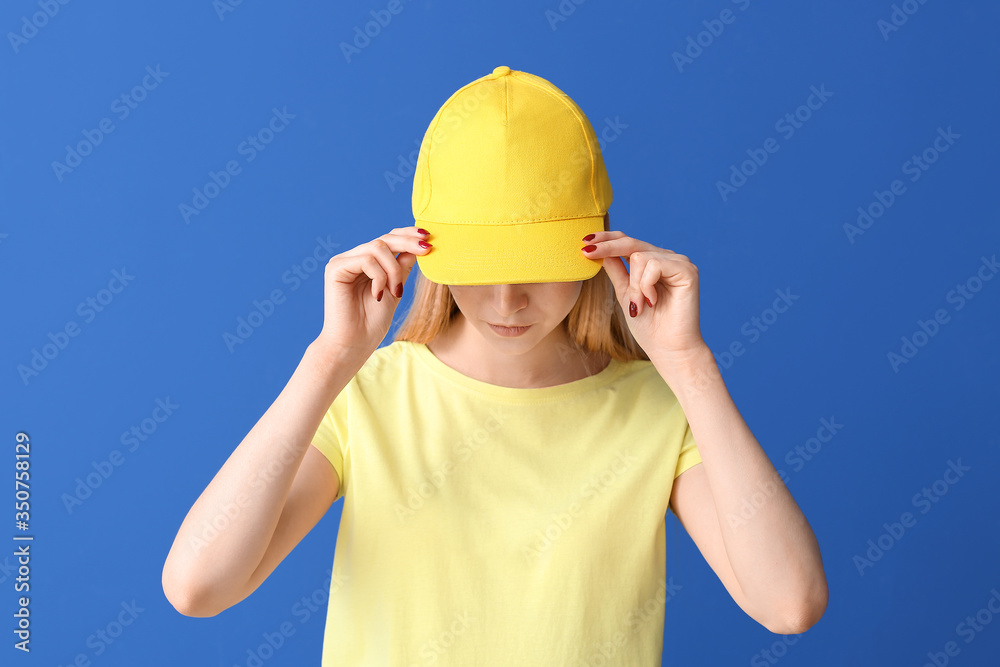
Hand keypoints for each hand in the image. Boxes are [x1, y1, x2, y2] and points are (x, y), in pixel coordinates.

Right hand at [316, 226, 431, 356]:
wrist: (353, 345)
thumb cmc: (372, 323)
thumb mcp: (394, 290)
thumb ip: (402, 268)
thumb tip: (418, 246)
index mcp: (365, 262)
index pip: (388, 240)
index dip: (407, 235)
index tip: (428, 238)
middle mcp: (352, 258)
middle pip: (384, 239)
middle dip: (408, 242)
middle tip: (426, 249)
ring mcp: (342, 262)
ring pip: (377, 248)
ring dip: (393, 270)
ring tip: (395, 292)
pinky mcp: (335, 269)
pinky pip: (366, 260)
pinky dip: (379, 277)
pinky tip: (379, 295)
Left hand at [583, 230, 705, 357]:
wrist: (669, 350)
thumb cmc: (650, 327)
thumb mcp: (625, 294)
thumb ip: (616, 271)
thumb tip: (599, 251)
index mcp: (653, 262)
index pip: (628, 241)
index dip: (607, 239)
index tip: (584, 243)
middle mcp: (667, 259)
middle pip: (631, 243)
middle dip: (607, 248)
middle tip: (586, 253)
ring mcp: (679, 263)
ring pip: (640, 256)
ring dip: (633, 285)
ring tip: (638, 305)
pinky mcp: (687, 271)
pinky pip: (654, 265)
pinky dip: (646, 285)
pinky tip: (652, 301)